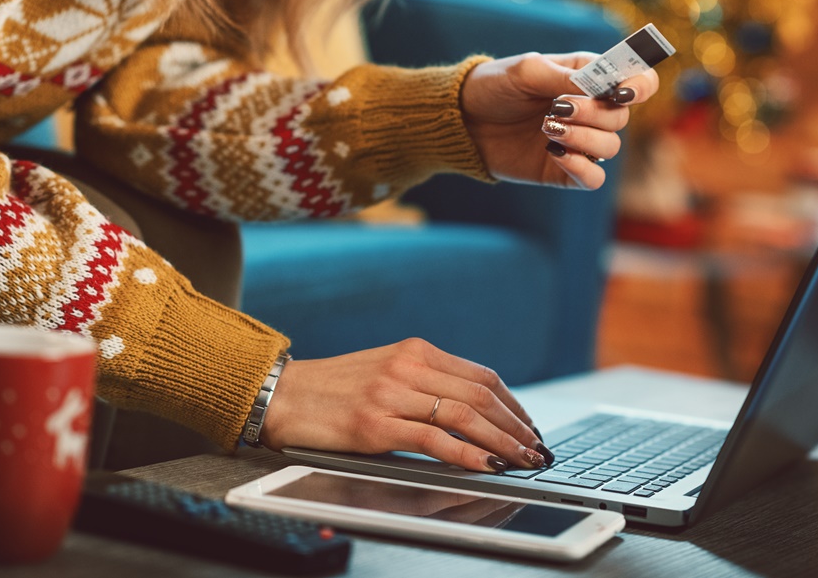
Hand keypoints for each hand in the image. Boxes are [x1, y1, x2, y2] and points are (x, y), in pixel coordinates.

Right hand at [260, 339, 552, 472]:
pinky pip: (433, 441)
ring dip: (501, 442)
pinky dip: (466, 454)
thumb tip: (473, 411)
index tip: (529, 426)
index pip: (481, 376)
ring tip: (521, 461)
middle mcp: (408, 366)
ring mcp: (392, 394)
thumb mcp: (385, 371)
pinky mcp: (375, 425)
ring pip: (464, 416)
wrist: (282, 395)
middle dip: (515, 426)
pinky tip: (485, 466)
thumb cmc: (333, 389)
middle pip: (480, 396)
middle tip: (536, 449)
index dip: (513, 404)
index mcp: (415, 350)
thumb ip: (425, 383)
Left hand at [459, 52, 658, 189]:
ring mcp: (580, 142)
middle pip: (622, 117)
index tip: (621, 91)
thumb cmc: (495, 87)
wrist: (463, 120)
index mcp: (589, 79)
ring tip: (547, 127)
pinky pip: (594, 179)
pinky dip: (581, 167)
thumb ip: (564, 77)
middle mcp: (591, 111)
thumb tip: (595, 88)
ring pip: (610, 147)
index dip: (639, 85)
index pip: (637, 82)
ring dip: (583, 137)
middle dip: (593, 113)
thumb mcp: (526, 71)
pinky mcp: (565, 170)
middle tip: (557, 108)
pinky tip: (556, 153)